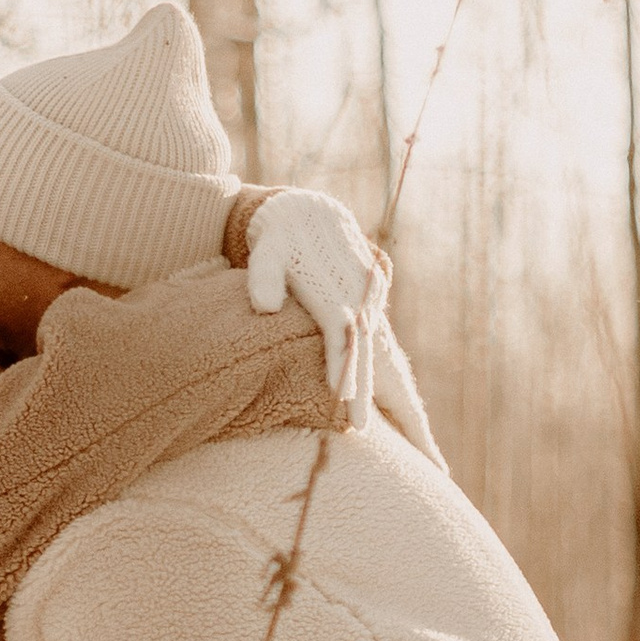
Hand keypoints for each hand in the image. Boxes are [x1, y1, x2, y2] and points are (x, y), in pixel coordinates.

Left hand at [240, 187, 388, 430]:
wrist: (308, 211)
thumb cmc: (279, 236)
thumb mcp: (265, 248)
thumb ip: (263, 277)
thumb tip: (264, 308)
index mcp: (333, 290)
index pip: (340, 337)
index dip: (341, 369)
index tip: (340, 401)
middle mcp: (358, 293)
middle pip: (364, 350)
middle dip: (363, 390)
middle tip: (360, 429)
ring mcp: (369, 294)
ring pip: (375, 345)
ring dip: (372, 379)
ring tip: (363, 417)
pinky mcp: (373, 294)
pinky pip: (375, 333)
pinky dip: (376, 361)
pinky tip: (373, 388)